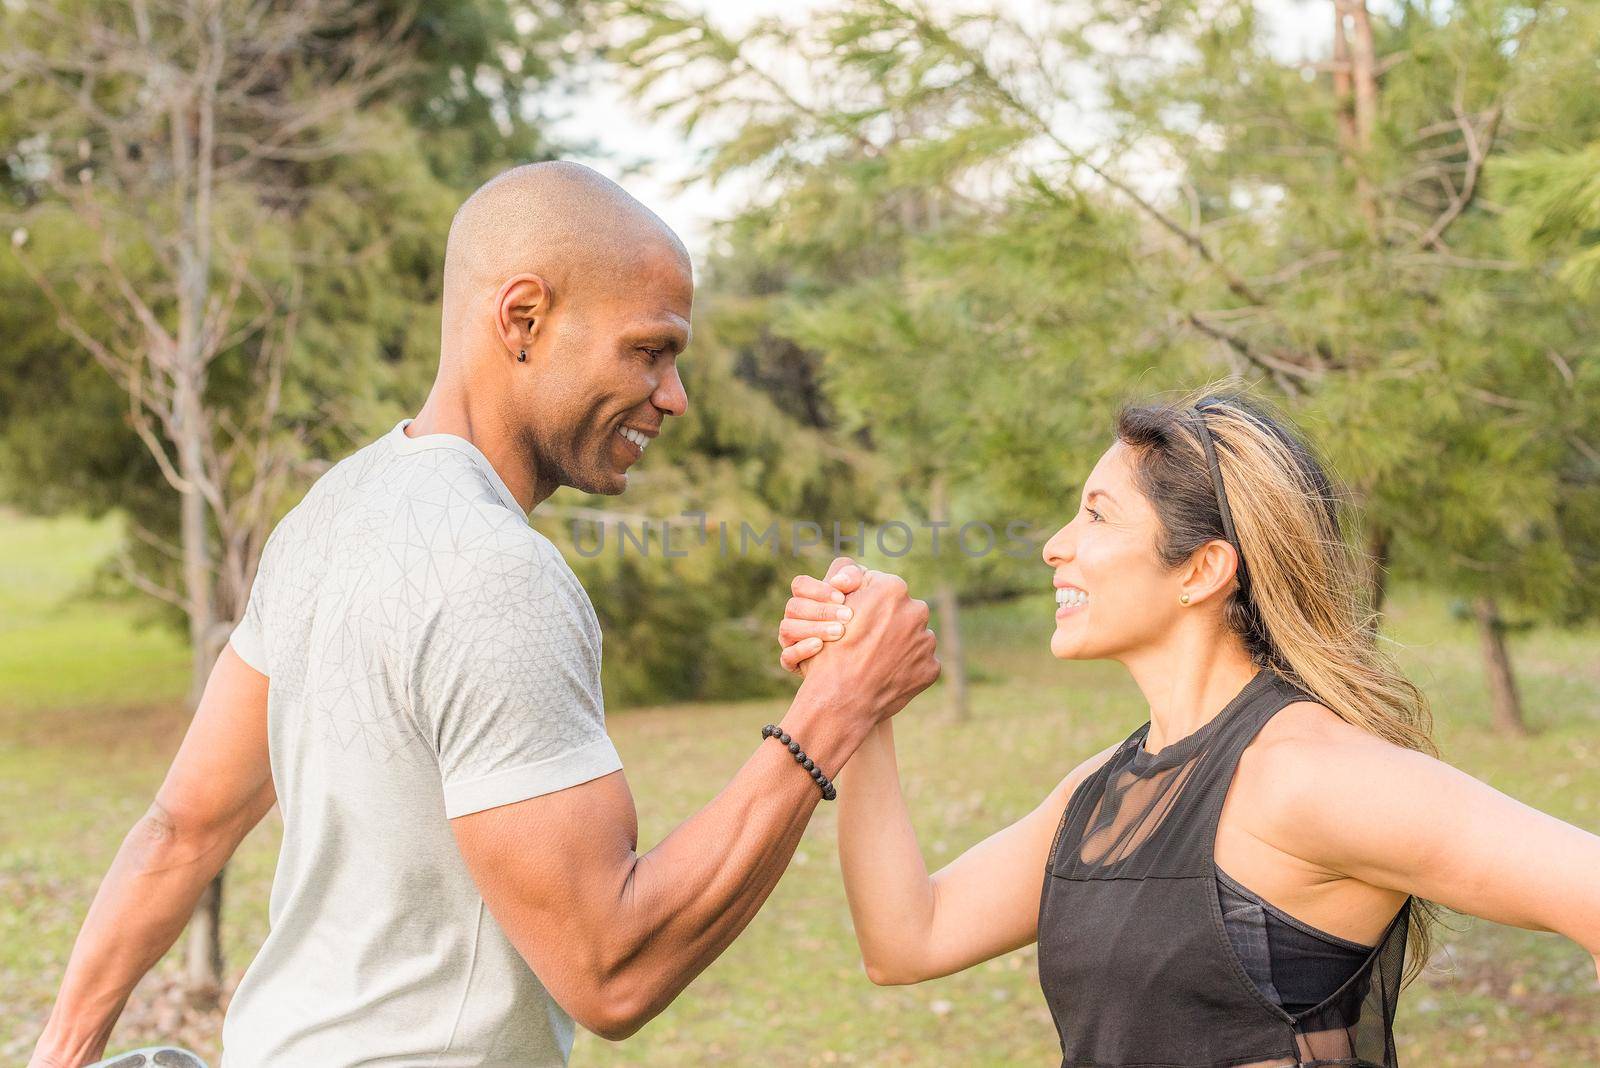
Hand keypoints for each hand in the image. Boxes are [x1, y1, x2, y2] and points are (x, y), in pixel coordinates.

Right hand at [779, 556, 867, 674]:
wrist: (866, 653)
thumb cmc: (862, 613)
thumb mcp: (862, 590)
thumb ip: (852, 576)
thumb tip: (838, 581)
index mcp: (807, 597)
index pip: (800, 585)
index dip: (817, 589)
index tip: (841, 597)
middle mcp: (794, 617)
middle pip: (793, 607)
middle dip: (821, 611)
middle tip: (848, 616)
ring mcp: (790, 639)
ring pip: (787, 629)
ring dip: (814, 628)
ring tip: (839, 632)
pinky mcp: (792, 662)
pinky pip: (786, 657)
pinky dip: (801, 650)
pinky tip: (820, 646)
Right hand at [793, 559, 938, 724]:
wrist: (841, 699)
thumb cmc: (830, 649)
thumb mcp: (833, 604)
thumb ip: (851, 581)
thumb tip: (864, 574)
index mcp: (892, 588)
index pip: (882, 587)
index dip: (867, 603)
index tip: (856, 619)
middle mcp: (916, 610)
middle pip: (902, 610)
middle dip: (888, 621)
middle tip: (866, 640)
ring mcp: (926, 640)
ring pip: (913, 636)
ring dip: (899, 644)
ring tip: (874, 660)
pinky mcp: (931, 667)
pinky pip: (919, 661)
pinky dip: (906, 667)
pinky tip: (885, 674)